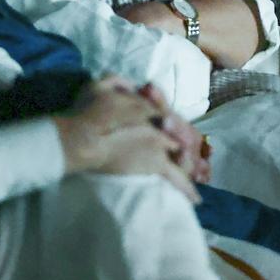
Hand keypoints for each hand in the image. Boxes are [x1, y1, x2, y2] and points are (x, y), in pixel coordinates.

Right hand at [53, 77, 198, 202]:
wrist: (84, 138)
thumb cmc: (87, 112)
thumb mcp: (99, 85)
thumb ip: (115, 80)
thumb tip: (127, 83)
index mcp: (147, 105)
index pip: (166, 113)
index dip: (170, 123)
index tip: (170, 128)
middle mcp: (159, 122)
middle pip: (181, 133)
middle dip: (186, 142)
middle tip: (191, 156)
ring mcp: (159, 143)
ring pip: (182, 154)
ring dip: (189, 164)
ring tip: (195, 177)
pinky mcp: (156, 163)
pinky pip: (177, 177)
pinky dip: (187, 188)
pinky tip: (196, 199)